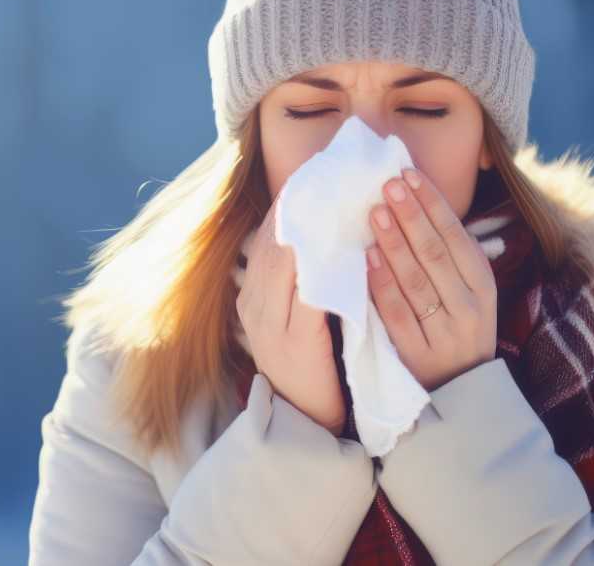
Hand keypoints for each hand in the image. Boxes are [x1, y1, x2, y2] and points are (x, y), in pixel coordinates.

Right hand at [236, 195, 346, 435]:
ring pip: (284, 262)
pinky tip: (342, 247)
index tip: (312, 175)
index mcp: (252, 297)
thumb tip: (316, 236)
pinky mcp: (293, 343)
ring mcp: (269, 325)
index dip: (287, 206)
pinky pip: (306, 295)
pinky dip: (321, 266)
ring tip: (337, 198)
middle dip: (298, 208)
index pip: (267, 239)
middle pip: (273, 244)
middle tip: (326, 173)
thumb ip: (299, 281)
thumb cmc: (309, 364)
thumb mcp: (295, 317)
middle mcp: (253, 306)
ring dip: (311, 228)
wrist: (306, 420)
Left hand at [365, 167, 497, 391]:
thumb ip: (449, 256)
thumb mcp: (468, 293)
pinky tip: (368, 258)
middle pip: (436, 254)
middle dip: (411, 215)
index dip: (433, 204)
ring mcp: (444, 333)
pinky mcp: (418, 354)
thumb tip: (417, 202)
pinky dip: (382, 284)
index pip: (456, 236)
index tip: (410, 175)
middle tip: (387, 184)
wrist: (460, 392)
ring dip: (394, 243)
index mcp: (483, 286)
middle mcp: (469, 308)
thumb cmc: (456, 328)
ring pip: (416, 281)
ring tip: (375, 213)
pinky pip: (396, 313)